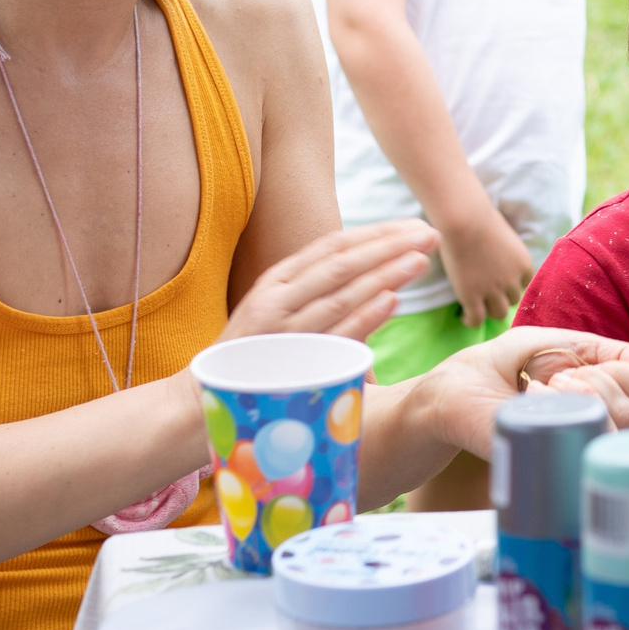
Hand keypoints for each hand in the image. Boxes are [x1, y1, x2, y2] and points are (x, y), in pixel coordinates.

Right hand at [221, 221, 437, 341]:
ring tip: (420, 261)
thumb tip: (373, 280)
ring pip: (341, 294)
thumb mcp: (280, 315)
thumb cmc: (251, 360)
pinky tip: (392, 301)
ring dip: (384, 274)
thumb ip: (317, 295)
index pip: (333, 246)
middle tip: (429, 234)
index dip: (376, 234)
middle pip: (342, 263)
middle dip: (389, 246)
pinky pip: (332, 334)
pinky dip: (362, 316)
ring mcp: (281, 329)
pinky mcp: (286, 361)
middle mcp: (277, 298)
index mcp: (277, 281)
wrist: (199, 403)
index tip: (412, 226)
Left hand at [418, 328, 628, 456]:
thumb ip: (593, 351)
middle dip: (606, 385)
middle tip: (555, 382)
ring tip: (541, 394)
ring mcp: (575, 439)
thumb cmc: (481, 373)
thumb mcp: (537, 345)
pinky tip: (536, 412)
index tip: (573, 369)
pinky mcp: (555, 461)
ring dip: (587, 400)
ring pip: (625, 423)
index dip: (623, 371)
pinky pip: (595, 449)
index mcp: (592, 382)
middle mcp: (591, 414)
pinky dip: (571, 423)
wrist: (434, 405)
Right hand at [439, 205, 534, 327]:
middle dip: (501, 298)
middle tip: (486, 297)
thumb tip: (499, 253)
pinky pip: (476, 320)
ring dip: (488, 311)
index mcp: (524, 265)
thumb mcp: (506, 237)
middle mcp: (512, 281)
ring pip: (498, 314)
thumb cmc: (482, 219)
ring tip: (476, 308)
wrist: (465, 221)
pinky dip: (470, 321)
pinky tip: (463, 317)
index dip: (511, 286)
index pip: (524, 286)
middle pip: (513, 300)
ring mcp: (493, 291)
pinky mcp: (472, 297)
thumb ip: (507, 253)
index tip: (500, 286)